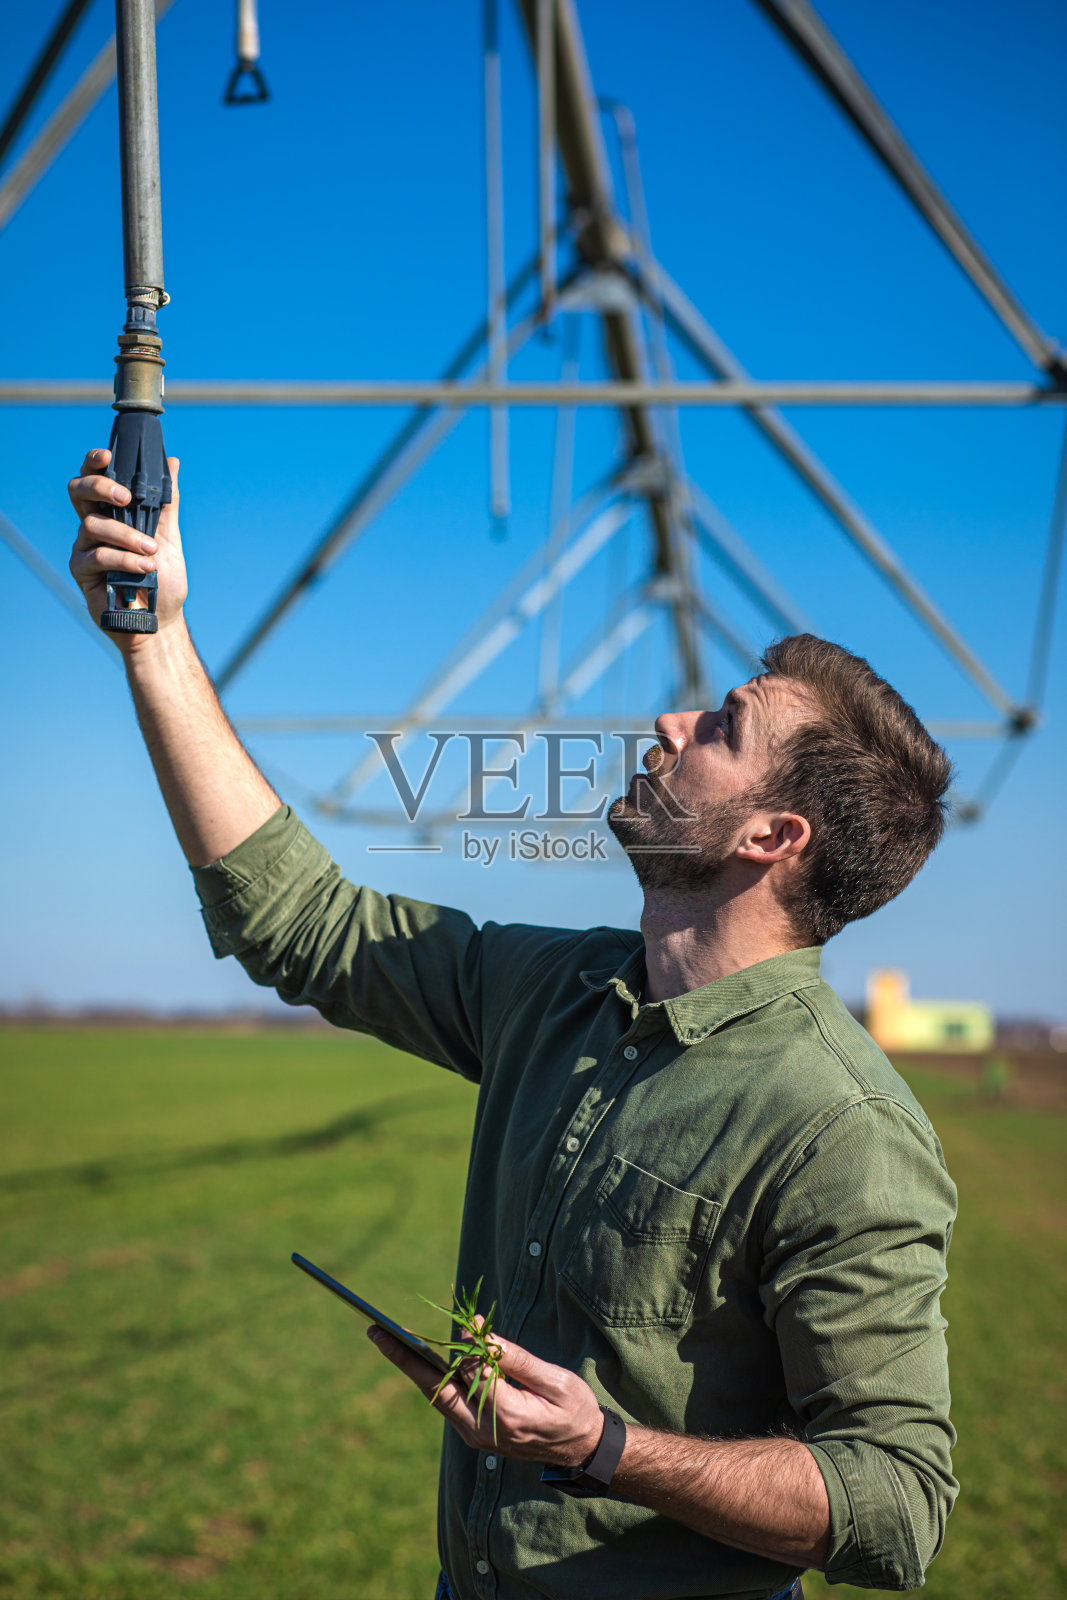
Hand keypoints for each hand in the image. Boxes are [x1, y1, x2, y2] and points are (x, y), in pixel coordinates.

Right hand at [68, 446, 186, 645]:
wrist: (160, 618)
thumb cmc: (163, 579)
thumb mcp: (170, 535)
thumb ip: (167, 501)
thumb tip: (172, 463)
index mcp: (112, 513)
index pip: (95, 479)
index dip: (95, 464)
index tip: (108, 456)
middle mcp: (94, 525)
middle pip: (79, 491)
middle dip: (101, 486)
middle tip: (126, 497)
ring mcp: (85, 547)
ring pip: (93, 525)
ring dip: (127, 536)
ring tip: (152, 552)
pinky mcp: (82, 571)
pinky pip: (97, 556)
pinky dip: (124, 560)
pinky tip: (144, 568)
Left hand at [367, 1317, 604, 1467]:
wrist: (583, 1449)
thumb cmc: (574, 1410)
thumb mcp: (555, 1380)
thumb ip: (515, 1358)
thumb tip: (478, 1334)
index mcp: (505, 1414)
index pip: (469, 1370)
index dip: (464, 1341)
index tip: (466, 1318)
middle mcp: (481, 1429)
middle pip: (435, 1388)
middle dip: (404, 1359)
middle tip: (375, 1332)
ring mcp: (475, 1435)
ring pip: (437, 1395)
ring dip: (414, 1367)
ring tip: (389, 1339)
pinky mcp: (474, 1432)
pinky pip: (448, 1401)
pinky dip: (435, 1377)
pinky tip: (423, 1357)